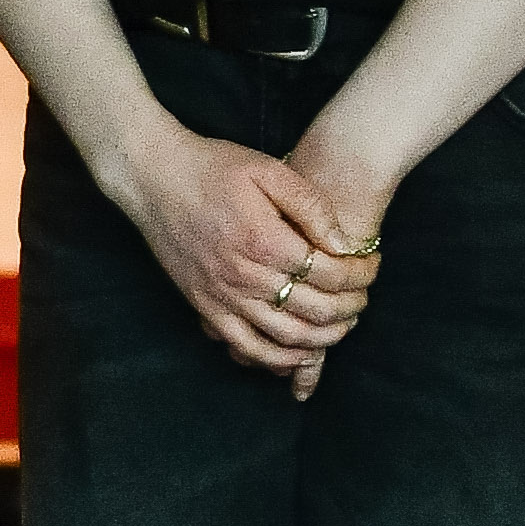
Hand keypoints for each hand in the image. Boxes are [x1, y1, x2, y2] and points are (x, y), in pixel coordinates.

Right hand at [105, 117, 369, 384]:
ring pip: (287, 336)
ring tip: (343, 323)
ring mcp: (223, 297)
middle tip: (364, 295)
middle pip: (316, 309)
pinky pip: (247, 347)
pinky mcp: (205, 307)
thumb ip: (311, 206)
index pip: (331, 273)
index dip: (361, 274)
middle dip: (352, 306)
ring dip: (324, 337)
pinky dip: (279, 358)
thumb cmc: (212, 167)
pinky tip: (300, 351)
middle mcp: (245, 276)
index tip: (372, 264)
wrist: (152, 176)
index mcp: (265, 240)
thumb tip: (343, 243)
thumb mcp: (268, 169)